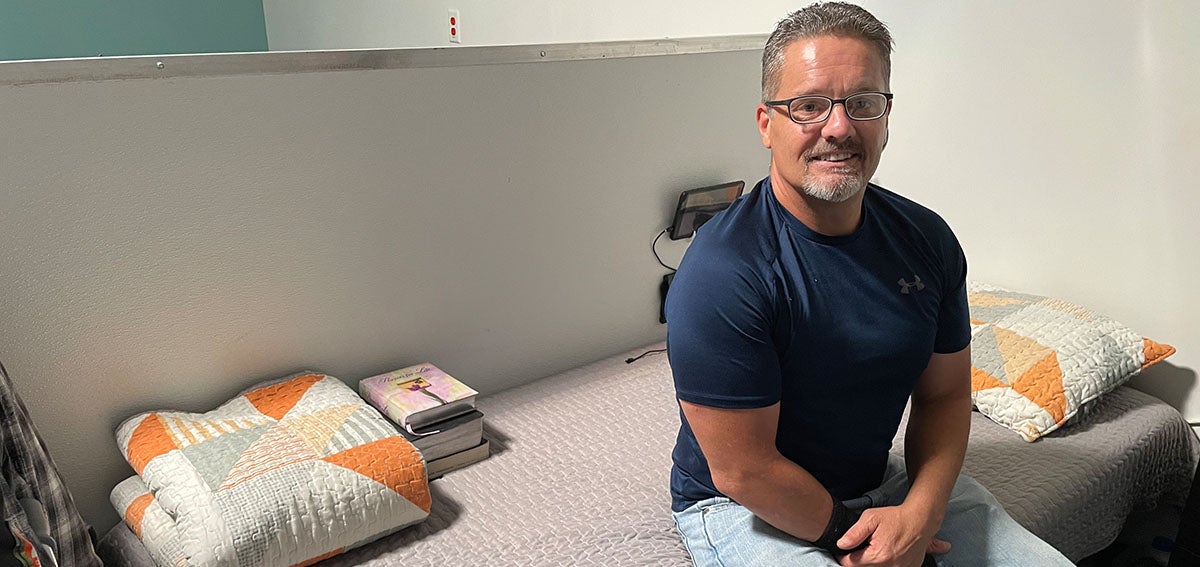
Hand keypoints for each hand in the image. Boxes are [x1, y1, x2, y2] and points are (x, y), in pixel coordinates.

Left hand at [834, 505, 949, 566]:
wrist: (920, 520)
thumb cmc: (897, 518)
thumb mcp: (870, 518)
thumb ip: (854, 533)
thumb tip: (842, 544)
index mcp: (878, 555)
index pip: (852, 564)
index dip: (844, 557)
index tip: (844, 553)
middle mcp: (890, 565)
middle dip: (859, 560)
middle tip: (862, 548)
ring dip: (873, 563)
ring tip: (876, 549)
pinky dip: (886, 564)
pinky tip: (887, 553)